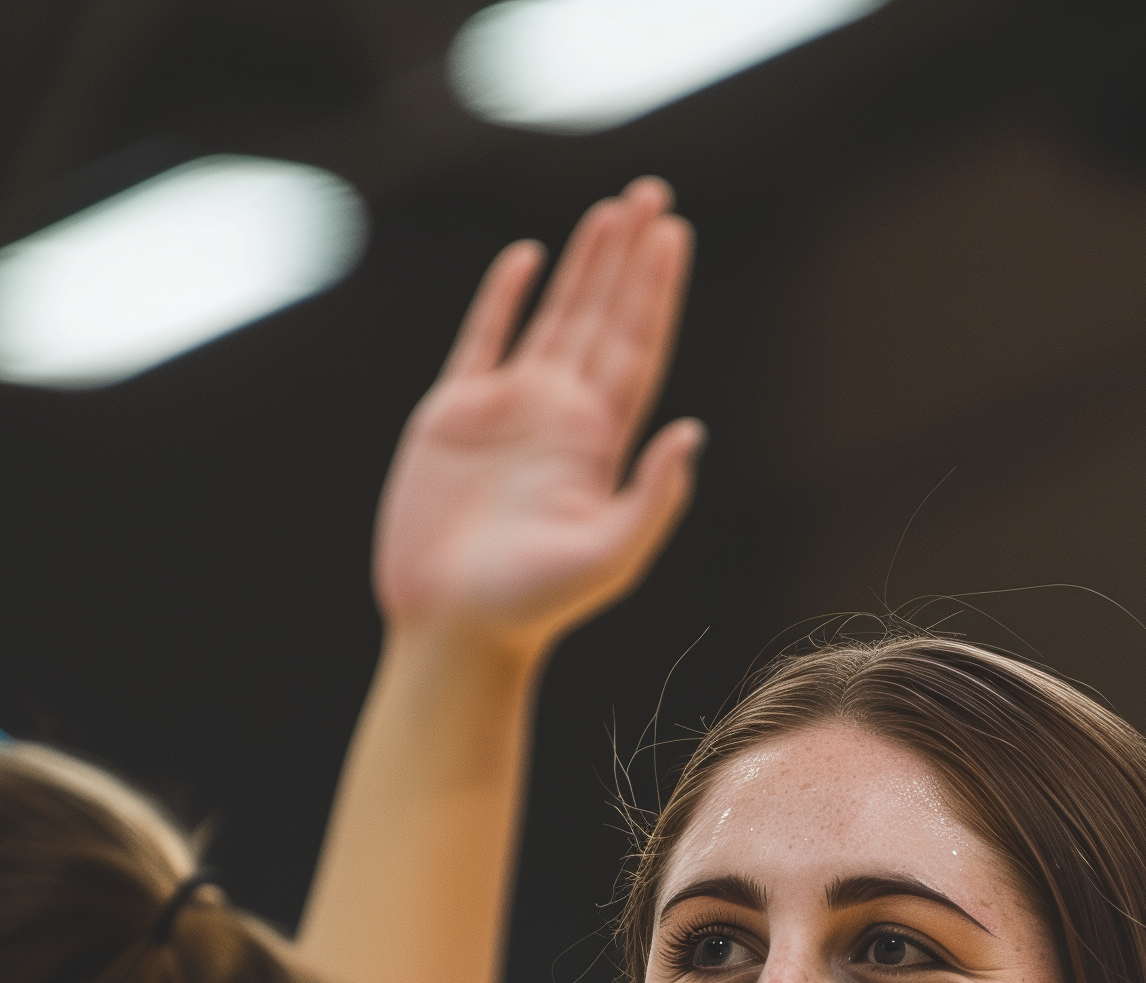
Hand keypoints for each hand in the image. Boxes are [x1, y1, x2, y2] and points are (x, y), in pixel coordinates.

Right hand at [372, 177, 701, 658]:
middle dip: (627, 258)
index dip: (655, 292)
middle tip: (652, 194)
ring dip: (581, 266)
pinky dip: (502, 299)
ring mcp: (509, 413)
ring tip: (609, 210)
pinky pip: (484, 341)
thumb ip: (653, 496)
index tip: (673, 235)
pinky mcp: (454, 416)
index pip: (637, 349)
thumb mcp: (609, 556)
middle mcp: (561, 418)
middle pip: (604, 319)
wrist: (453, 625)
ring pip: (554, 318)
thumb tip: (692, 432)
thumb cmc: (532, 605)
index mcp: (599, 444)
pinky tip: (527, 260)